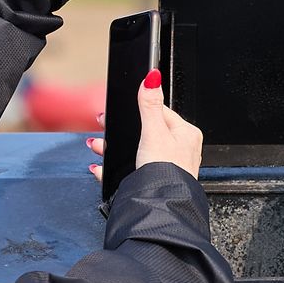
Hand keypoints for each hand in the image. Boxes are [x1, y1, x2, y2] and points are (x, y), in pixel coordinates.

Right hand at [86, 74, 203, 184]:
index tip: (117, 111)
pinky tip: (102, 168)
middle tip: (103, 127)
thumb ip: (150, 104)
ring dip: (115, 148)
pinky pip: (135, 168)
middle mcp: (182, 149)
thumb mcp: (153, 132)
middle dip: (122, 132)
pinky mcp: (158, 181)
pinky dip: (118, 167)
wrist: (160, 205)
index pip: (160, 111)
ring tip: (98, 147)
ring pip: (139, 150)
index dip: (137, 110)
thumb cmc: (165, 171)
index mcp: (186, 133)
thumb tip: (152, 77)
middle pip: (146, 131)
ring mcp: (170, 166)